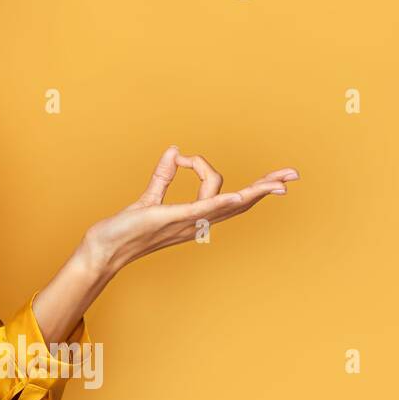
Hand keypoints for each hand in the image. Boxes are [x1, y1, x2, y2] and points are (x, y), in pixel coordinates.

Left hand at [82, 145, 298, 274]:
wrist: (105, 248)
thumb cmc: (127, 229)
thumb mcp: (150, 197)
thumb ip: (163, 176)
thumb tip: (175, 151)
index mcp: (195, 217)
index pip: (228, 198)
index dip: (228, 177)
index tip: (186, 156)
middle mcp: (198, 222)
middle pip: (241, 203)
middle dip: (267, 188)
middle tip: (293, 175)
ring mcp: (188, 221)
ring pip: (229, 204)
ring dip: (256, 191)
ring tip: (279, 182)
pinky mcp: (174, 218)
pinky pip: (204, 208)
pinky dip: (223, 200)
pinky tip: (241, 195)